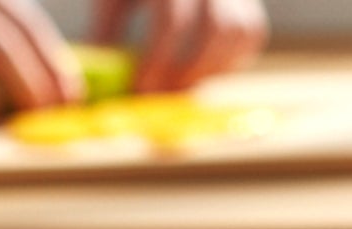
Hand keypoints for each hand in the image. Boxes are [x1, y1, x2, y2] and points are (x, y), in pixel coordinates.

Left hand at [91, 0, 266, 92]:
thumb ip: (108, 25)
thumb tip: (102, 76)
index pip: (171, 18)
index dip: (159, 59)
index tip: (142, 89)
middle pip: (213, 27)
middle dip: (188, 69)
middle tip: (163, 96)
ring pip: (237, 31)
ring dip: (211, 67)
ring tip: (181, 86)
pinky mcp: (247, 2)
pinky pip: (249, 34)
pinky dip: (230, 57)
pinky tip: (204, 68)